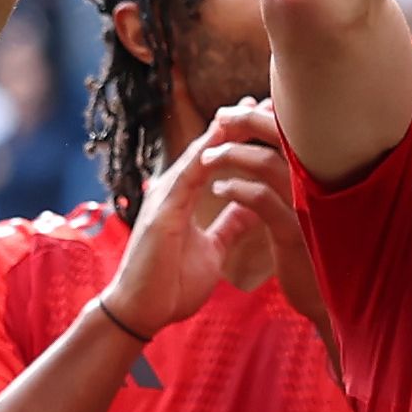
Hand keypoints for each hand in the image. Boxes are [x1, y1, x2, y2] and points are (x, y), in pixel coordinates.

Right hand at [99, 101, 298, 335]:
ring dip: (225, 129)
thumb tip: (254, 207)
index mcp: (185, 198)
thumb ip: (229, 226)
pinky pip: (187, 176)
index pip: (217, 158)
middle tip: (268, 99)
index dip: (242, 137)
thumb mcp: (213, 250)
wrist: (142, 312)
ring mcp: (165, 198)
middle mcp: (174, 190)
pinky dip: (205, 154)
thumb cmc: (171, 285)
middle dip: (238, 123)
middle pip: (209, 147)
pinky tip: (223, 135)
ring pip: (199, 154)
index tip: (269, 118)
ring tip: (250, 107)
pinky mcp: (162, 212)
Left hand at [202, 101, 330, 334]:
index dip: (268, 115)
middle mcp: (320, 186)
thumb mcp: (310, 215)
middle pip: (284, 136)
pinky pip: (260, 199)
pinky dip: (235, 189)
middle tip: (221, 116)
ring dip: (232, 154)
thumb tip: (275, 157)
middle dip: (248, 122)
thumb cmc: (316, 256)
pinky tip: (219, 189)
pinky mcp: (294, 233)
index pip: (295, 134)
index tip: (241, 106)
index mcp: (322, 179)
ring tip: (208, 157)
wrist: (330, 303)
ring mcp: (309, 208)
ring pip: (268, 163)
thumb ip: (297, 186)